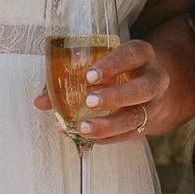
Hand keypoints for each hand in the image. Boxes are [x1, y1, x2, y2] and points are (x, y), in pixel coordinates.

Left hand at [31, 32, 169, 146]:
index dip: (113, 65)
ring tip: (84, 128)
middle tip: (89, 102)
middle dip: (115, 97)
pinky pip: (130, 134)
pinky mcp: (147, 125)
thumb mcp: (102, 63)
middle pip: (142, 88)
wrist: (148, 86)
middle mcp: (154, 78)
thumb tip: (40, 101)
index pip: (131, 55)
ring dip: (110, 125)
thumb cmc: (117, 70)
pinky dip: (107, 138)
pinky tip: (86, 139)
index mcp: (141, 54)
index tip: (90, 76)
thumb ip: (69, 77)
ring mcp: (153, 104)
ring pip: (137, 117)